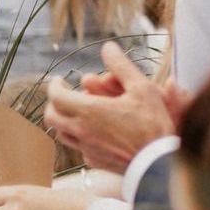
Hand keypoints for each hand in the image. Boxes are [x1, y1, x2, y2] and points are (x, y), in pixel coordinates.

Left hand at [45, 44, 182, 169]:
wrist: (157, 162)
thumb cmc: (152, 123)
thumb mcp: (141, 88)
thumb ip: (121, 66)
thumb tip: (107, 47)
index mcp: (88, 110)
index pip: (56, 96)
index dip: (55, 85)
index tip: (60, 80)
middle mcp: (80, 131)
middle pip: (51, 116)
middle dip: (53, 103)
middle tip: (63, 95)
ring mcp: (85, 148)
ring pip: (60, 133)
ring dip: (63, 120)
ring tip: (74, 111)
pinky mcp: (93, 161)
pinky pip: (77, 147)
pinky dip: (78, 136)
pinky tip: (89, 131)